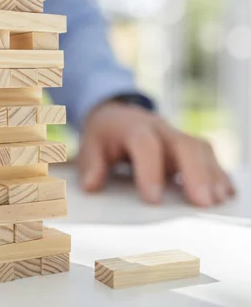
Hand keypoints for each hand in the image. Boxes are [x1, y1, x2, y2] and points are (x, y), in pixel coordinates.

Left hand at [78, 101, 234, 205]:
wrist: (116, 113)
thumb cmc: (105, 133)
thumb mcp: (90, 144)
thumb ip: (92, 165)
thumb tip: (91, 186)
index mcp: (134, 127)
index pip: (145, 145)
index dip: (150, 170)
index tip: (152, 199)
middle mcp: (160, 129)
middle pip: (184, 144)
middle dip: (195, 173)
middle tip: (201, 202)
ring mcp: (177, 136)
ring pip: (201, 149)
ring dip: (212, 175)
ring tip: (217, 202)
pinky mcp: (188, 145)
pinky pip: (208, 155)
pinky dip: (218, 174)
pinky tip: (224, 193)